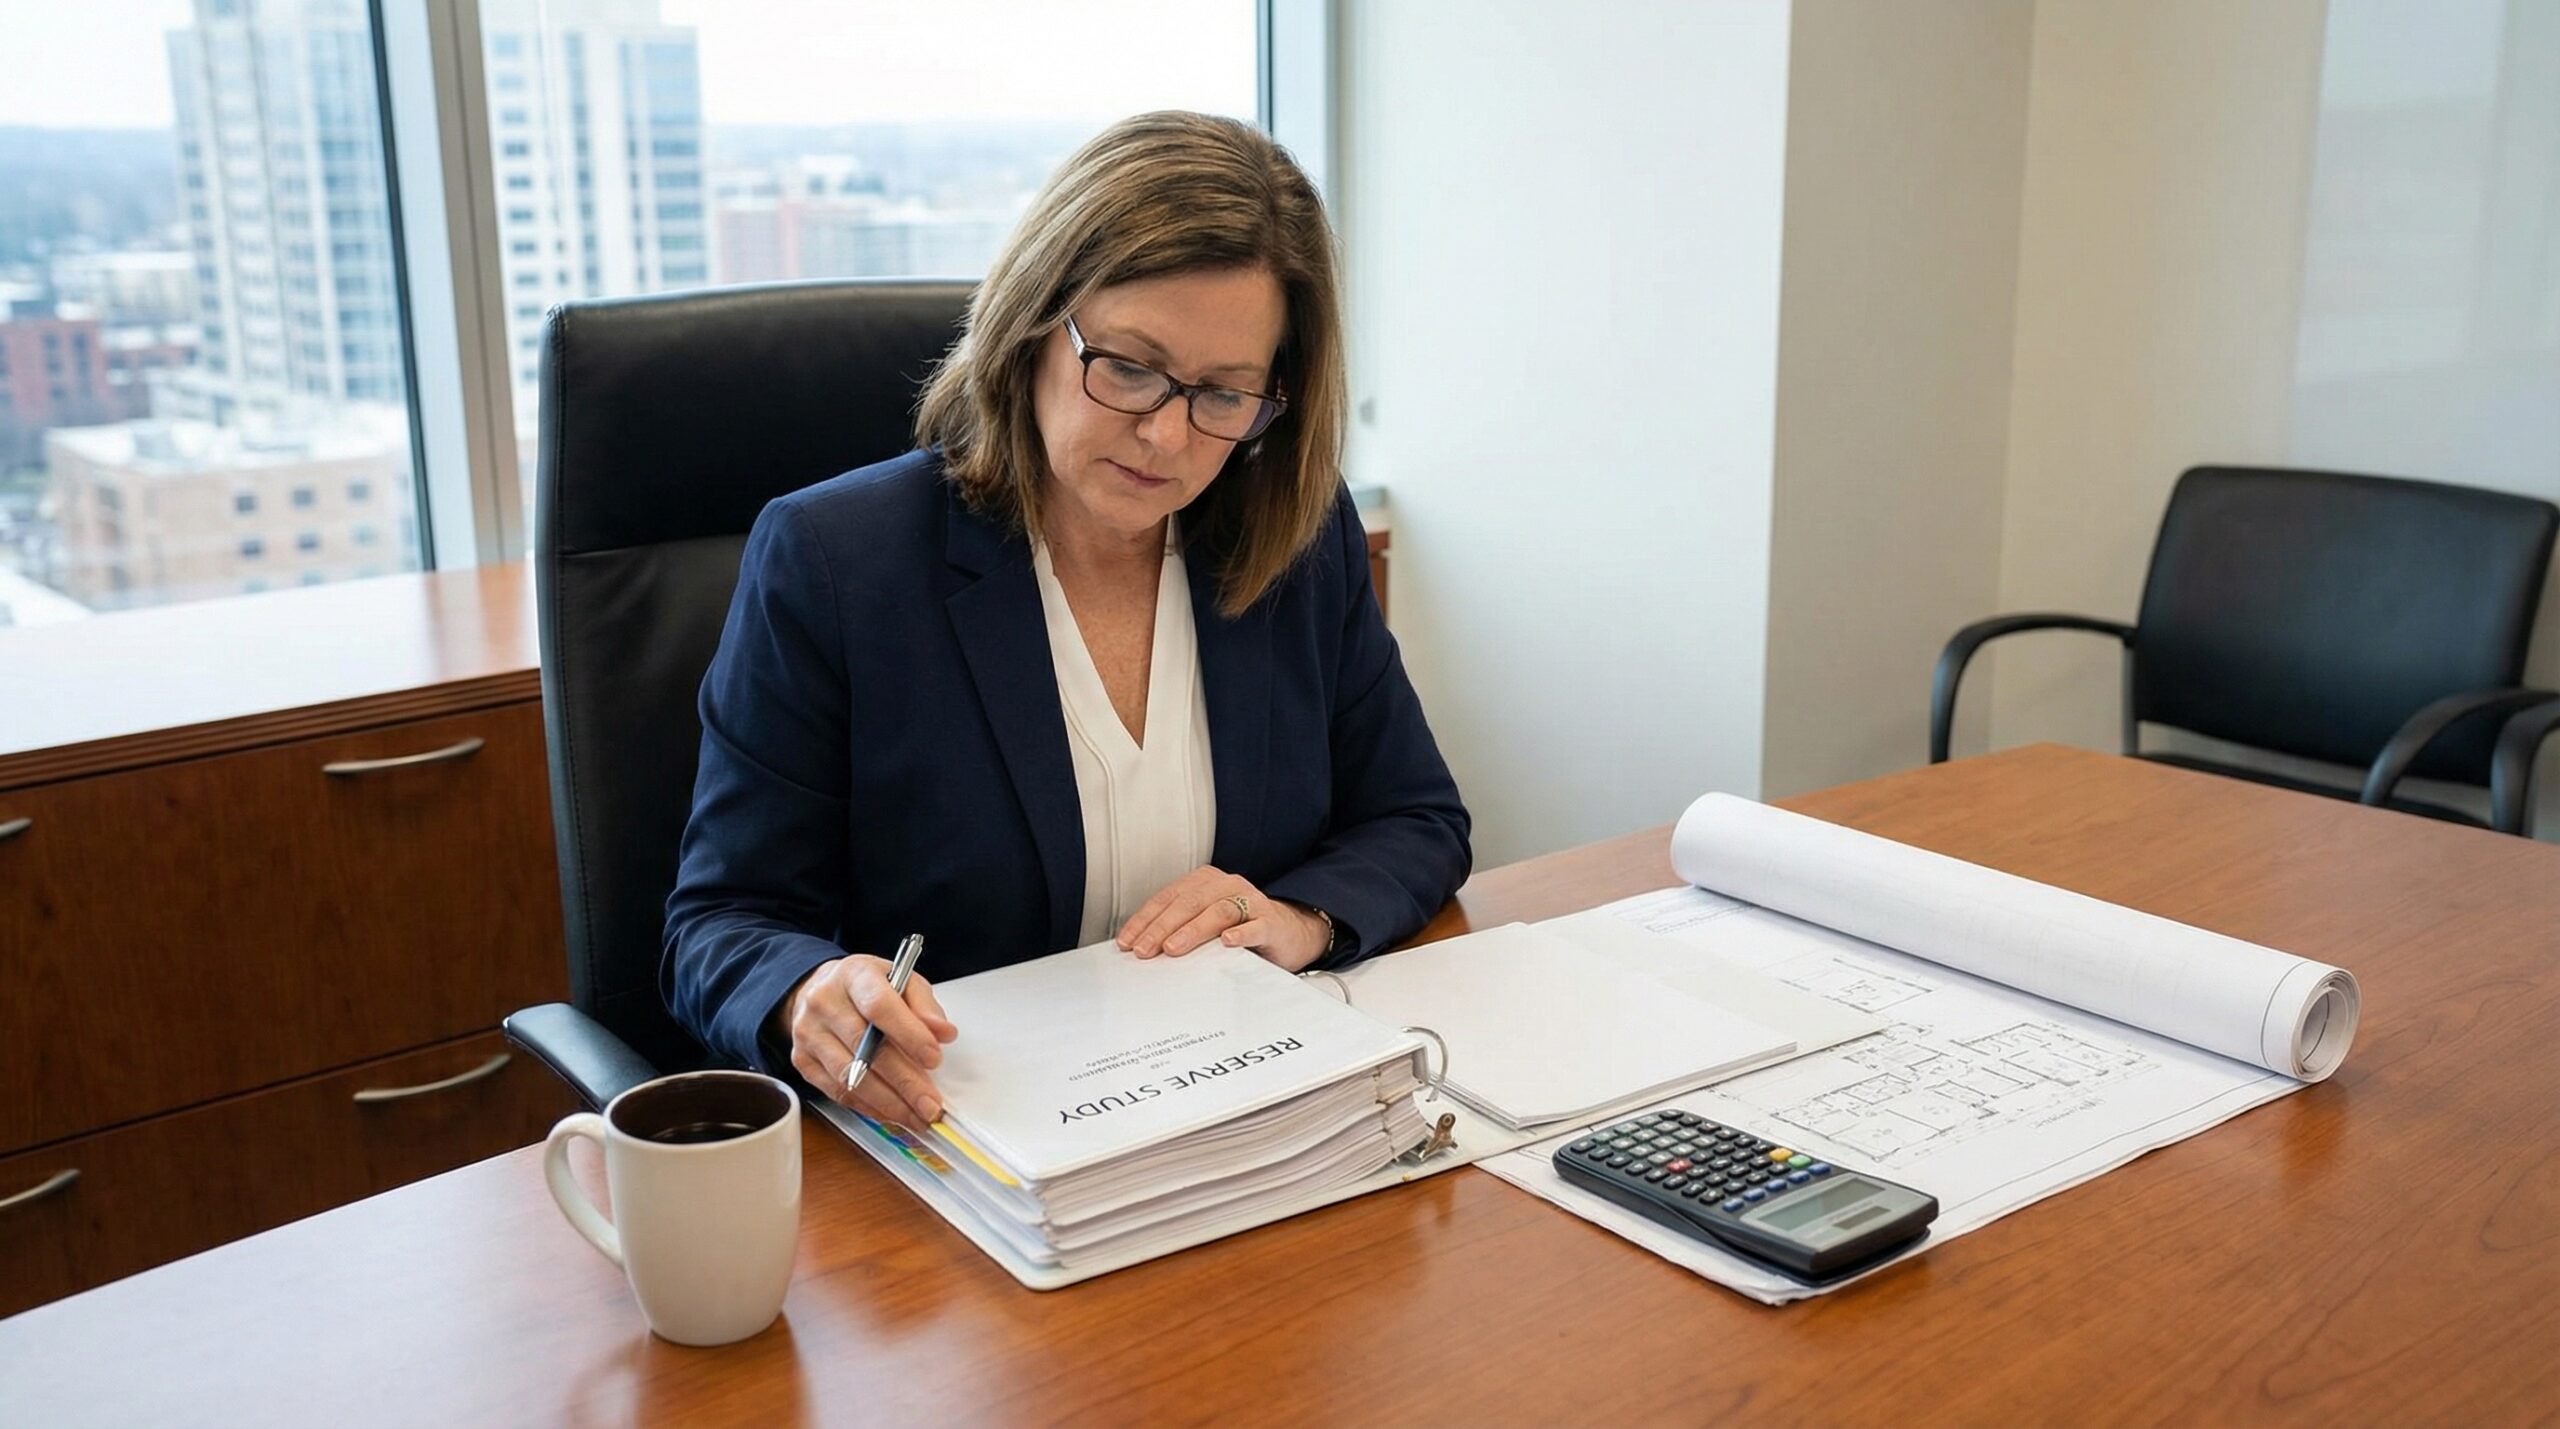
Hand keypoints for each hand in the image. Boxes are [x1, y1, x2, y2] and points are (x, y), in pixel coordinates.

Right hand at [776, 954, 958, 1125]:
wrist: (819, 990)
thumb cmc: (865, 987)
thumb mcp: (901, 981)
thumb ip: (925, 1006)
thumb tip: (944, 1033)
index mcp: (853, 975)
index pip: (879, 1007)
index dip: (909, 1035)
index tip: (934, 1058)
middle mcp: (824, 1003)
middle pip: (866, 1049)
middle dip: (904, 1082)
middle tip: (931, 1104)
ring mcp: (809, 1033)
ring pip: (851, 1078)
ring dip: (889, 1103)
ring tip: (917, 1115)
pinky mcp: (803, 1061)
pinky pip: (837, 1092)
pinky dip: (869, 1107)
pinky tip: (892, 1113)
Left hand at [1118, 866, 1329, 972]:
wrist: (1288, 933)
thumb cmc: (1240, 929)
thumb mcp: (1204, 924)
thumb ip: (1178, 929)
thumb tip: (1138, 947)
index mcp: (1205, 882)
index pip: (1168, 898)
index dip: (1145, 920)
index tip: (1127, 942)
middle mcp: (1227, 886)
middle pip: (1189, 903)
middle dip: (1162, 927)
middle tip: (1145, 950)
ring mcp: (1251, 901)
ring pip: (1218, 911)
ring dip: (1193, 930)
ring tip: (1174, 948)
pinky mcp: (1271, 921)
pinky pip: (1255, 925)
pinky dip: (1240, 933)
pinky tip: (1227, 942)